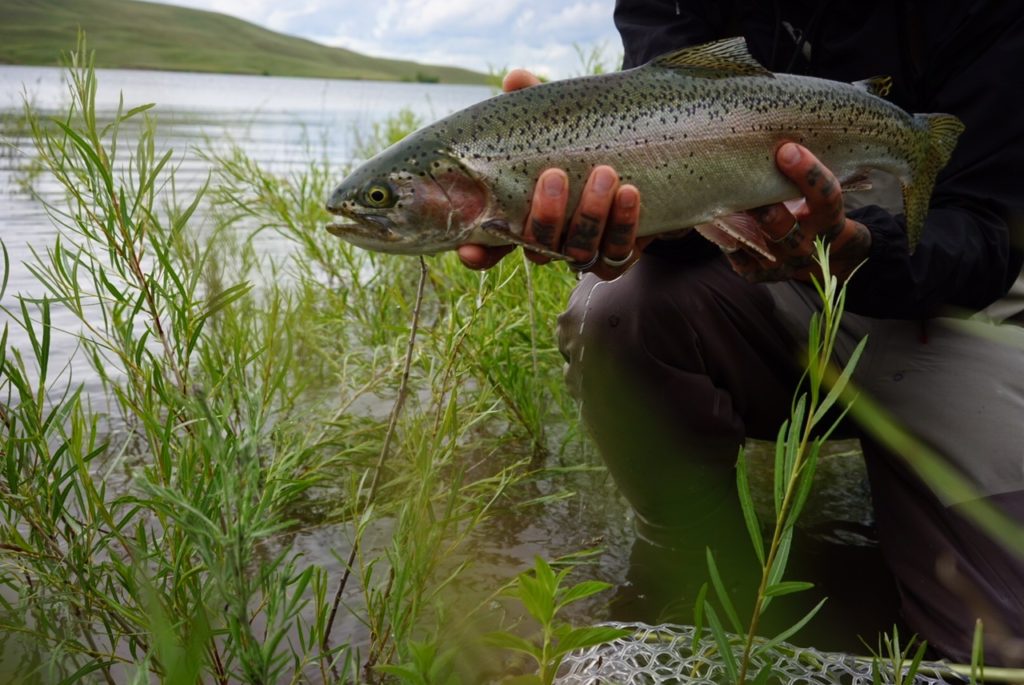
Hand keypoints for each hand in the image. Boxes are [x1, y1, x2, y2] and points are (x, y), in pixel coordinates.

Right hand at [457, 70, 646, 278]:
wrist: (637, 160)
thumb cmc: (578, 141)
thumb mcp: (556, 121)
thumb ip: (533, 104)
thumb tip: (516, 79)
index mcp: (520, 217)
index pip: (490, 246)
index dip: (478, 253)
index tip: (469, 247)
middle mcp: (548, 242)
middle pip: (537, 250)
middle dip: (545, 215)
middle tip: (554, 175)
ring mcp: (582, 252)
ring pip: (578, 252)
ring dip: (589, 215)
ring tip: (604, 173)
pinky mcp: (617, 255)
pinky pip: (617, 253)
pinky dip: (623, 224)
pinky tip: (629, 192)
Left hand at [725, 142, 870, 282]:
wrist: (826, 257)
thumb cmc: (815, 211)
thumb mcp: (821, 196)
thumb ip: (803, 176)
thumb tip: (767, 137)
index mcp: (829, 221)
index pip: (826, 197)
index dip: (808, 174)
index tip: (787, 149)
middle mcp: (808, 247)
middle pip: (786, 229)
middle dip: (766, 208)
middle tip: (744, 182)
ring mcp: (783, 264)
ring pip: (758, 246)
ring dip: (738, 224)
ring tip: (719, 199)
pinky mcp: (760, 274)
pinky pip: (739, 259)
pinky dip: (725, 241)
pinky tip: (710, 221)